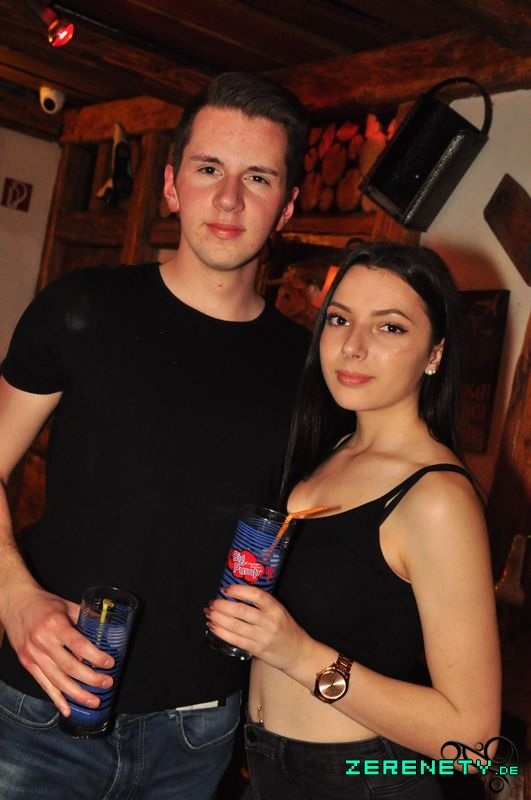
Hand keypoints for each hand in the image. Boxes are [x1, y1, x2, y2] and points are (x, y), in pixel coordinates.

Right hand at [3, 584, 114, 715]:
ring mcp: (33, 655)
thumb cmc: (44, 603)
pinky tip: (67, 709)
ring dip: (77, 694)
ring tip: (94, 701)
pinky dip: (56, 698)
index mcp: (55, 624)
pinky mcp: (27, 663)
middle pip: (69, 667)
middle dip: (91, 679)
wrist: (15, 603)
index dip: (95, 657)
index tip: (110, 663)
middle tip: (108, 684)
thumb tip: (107, 627)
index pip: (79, 645)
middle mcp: (43, 641)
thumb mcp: (66, 604)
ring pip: (57, 680)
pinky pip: (43, 684)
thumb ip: (85, 616)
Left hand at [205, 585, 313, 671]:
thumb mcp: (279, 610)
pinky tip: (214, 627)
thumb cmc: (286, 628)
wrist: (296, 652)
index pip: (256, 595)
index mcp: (275, 608)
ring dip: (218, 618)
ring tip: (209, 613)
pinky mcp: (256, 649)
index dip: (239, 590)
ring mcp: (262, 636)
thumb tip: (236, 593)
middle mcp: (269, 621)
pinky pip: (235, 639)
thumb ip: (262, 603)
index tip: (226, 588)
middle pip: (241, 611)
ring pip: (235, 625)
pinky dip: (222, 632)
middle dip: (222, 605)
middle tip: (212, 602)